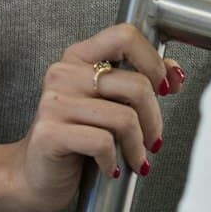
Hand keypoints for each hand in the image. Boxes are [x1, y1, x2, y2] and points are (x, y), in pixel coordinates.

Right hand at [0, 24, 183, 211]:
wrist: (35, 175)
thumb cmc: (76, 138)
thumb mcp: (108, 104)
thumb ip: (137, 82)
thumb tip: (175, 73)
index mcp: (78, 58)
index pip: (124, 36)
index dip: (154, 62)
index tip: (164, 88)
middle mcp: (64, 74)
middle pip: (136, 85)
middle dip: (154, 120)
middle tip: (153, 140)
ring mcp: (54, 103)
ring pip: (124, 119)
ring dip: (138, 147)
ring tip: (135, 159)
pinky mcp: (50, 133)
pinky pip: (103, 143)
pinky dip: (115, 162)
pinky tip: (111, 168)